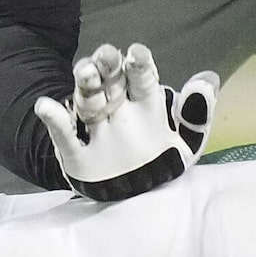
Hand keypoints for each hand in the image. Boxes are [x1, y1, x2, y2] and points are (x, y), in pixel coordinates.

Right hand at [32, 43, 217, 201]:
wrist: (135, 203)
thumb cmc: (161, 166)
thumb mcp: (186, 144)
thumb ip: (196, 115)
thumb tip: (210, 77)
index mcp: (146, 106)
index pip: (142, 79)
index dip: (139, 65)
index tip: (136, 53)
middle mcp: (119, 111)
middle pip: (111, 83)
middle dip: (108, 67)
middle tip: (105, 53)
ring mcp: (95, 130)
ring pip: (88, 102)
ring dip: (85, 86)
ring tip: (83, 71)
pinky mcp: (77, 154)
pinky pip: (65, 136)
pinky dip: (55, 122)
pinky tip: (45, 106)